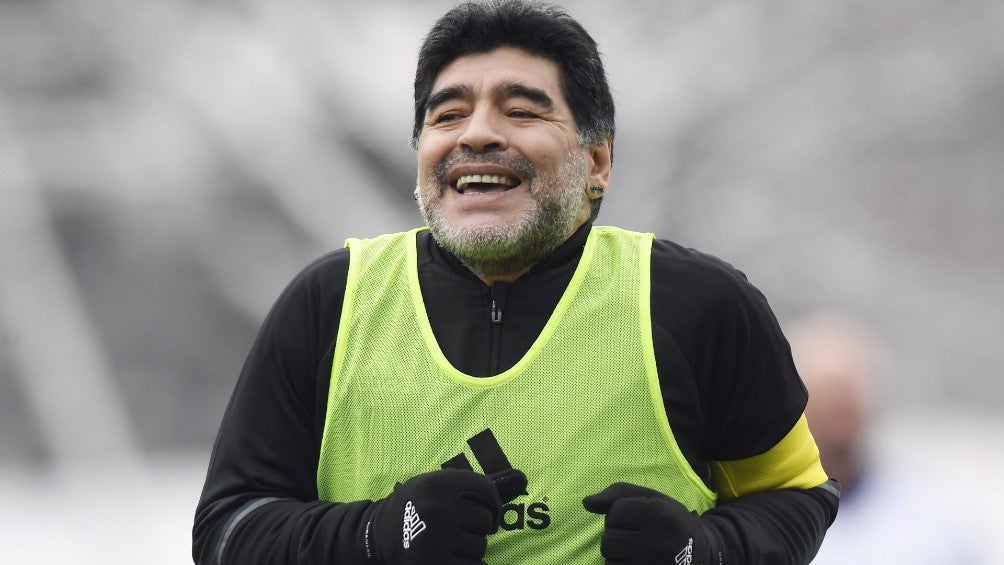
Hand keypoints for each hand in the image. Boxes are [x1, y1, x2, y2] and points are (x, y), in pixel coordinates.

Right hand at [360, 467, 526, 563]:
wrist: (375, 536)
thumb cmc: (417, 506)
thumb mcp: (439, 485)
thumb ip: (480, 486)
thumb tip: (524, 479)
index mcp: (439, 483)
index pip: (488, 491)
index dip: (489, 502)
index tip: (476, 508)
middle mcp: (437, 510)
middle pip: (487, 521)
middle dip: (475, 527)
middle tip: (453, 527)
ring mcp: (435, 540)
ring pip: (480, 547)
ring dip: (469, 548)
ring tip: (446, 542)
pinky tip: (446, 557)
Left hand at [583, 482, 716, 564]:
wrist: (703, 552)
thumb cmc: (671, 520)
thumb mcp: (652, 498)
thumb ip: (617, 495)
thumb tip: (586, 503)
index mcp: (661, 514)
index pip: (614, 513)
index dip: (619, 515)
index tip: (636, 518)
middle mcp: (661, 542)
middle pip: (608, 542)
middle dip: (616, 537)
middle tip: (634, 537)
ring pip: (610, 563)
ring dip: (618, 556)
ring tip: (637, 551)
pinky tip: (638, 561)